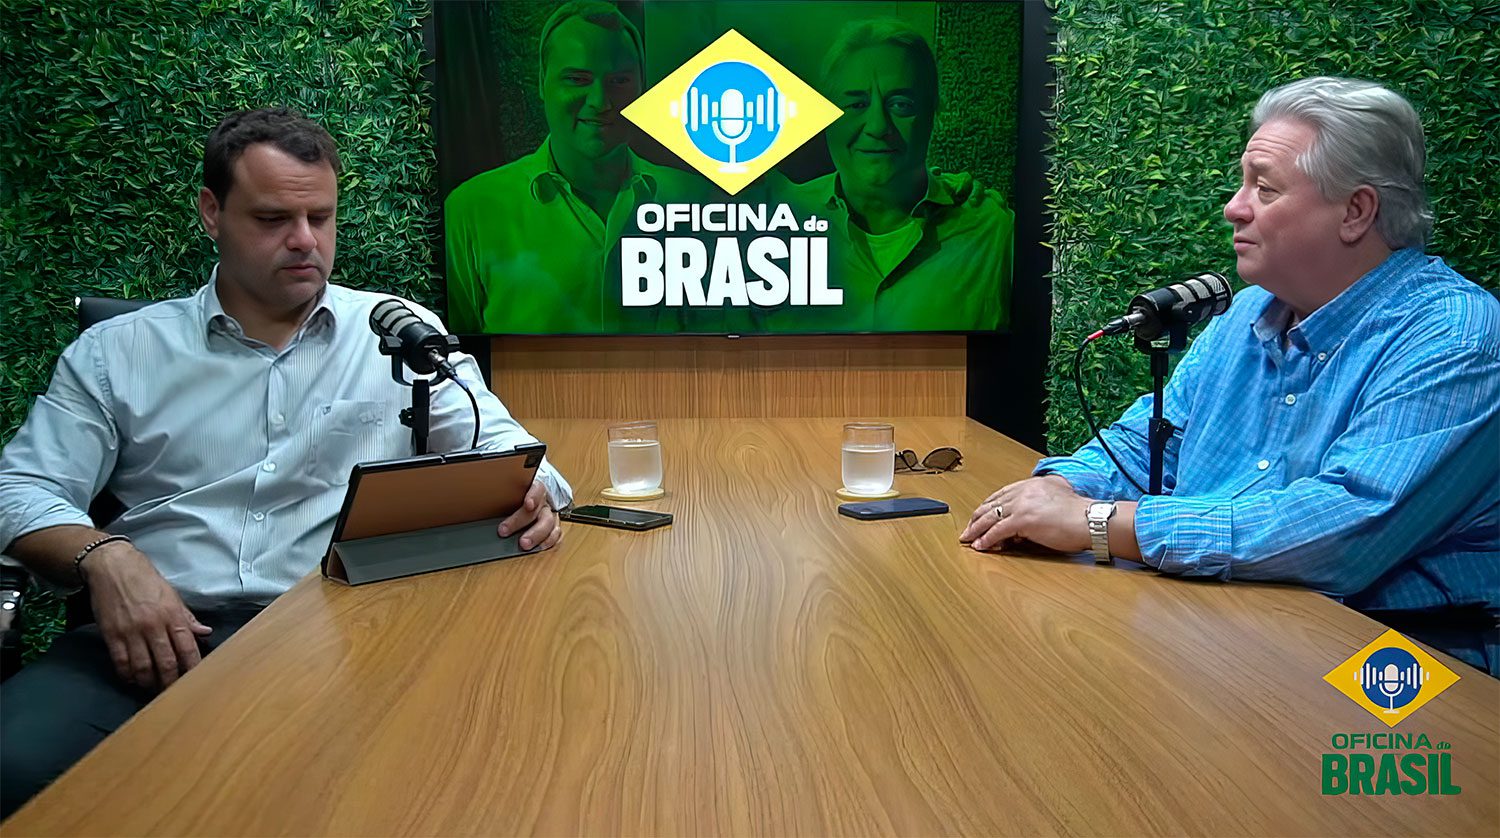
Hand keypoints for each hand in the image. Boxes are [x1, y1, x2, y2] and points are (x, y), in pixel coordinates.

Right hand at [83, 542, 212, 689]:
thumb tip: (205, 632)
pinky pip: (121, 662)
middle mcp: (153, 625)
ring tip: (153, 688)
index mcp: (172, 615)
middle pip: (166, 662)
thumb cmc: (145, 579)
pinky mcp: (111, 634)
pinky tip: (132, 679)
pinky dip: (127, 675)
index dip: (192, 668)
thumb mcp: (172, 595)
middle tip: (172, 692)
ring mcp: (131, 631)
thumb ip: (187, 617)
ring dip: (149, 682)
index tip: (195, 681)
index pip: (187, 647)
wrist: (113, 566)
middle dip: (170, 681)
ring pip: (143, 667)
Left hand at [497, 481, 562, 551]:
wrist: (532, 501)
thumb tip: (479, 505)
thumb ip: (500, 498)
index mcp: (536, 490)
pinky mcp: (553, 528)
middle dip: (523, 521)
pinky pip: (555, 535)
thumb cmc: (517, 498)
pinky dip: (549, 542)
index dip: (534, 496)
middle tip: (506, 531)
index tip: (528, 504)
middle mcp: (544, 503)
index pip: (538, 489)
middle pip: (539, 511)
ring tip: (524, 544)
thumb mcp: (509, 494)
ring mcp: (550, 516)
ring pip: (549, 525)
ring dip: (537, 535)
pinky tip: (539, 547)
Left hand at [959, 474, 1092, 552]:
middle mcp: (1024, 491)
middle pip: (991, 504)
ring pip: (990, 517)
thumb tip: (1024, 523)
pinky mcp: (1023, 520)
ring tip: (967, 538)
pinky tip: (980, 546)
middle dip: (976, 517)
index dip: (987, 506)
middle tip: (967, 528)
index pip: (1001, 494)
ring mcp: (1022, 504)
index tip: (979, 515)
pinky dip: (986, 539)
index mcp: (1031, 484)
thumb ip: (1039, 504)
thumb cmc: (1079, 515)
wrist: (1090, 520)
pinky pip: (997, 531)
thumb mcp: (1056, 499)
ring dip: (976, 529)